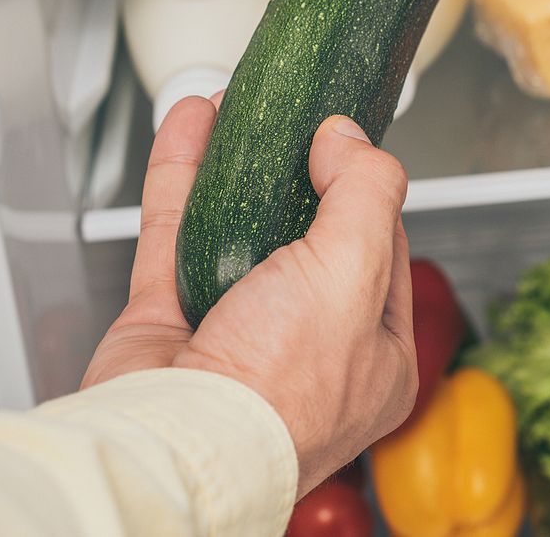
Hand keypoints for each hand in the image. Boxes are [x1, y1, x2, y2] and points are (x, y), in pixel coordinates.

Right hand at [82, 96, 417, 494]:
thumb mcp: (354, 270)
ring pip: (235, 230)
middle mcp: (305, 350)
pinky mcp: (168, 325)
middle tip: (291, 118)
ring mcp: (233, 336)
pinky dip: (181, 177)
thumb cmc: (277, 387)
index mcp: (374, 358)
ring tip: (237, 106)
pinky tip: (190, 126)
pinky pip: (175, 235)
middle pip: (305, 237)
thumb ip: (366, 193)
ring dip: (234, 165)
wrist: (178, 443)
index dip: (364, 191)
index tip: (345, 141)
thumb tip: (350, 139)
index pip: (382, 253)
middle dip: (294, 172)